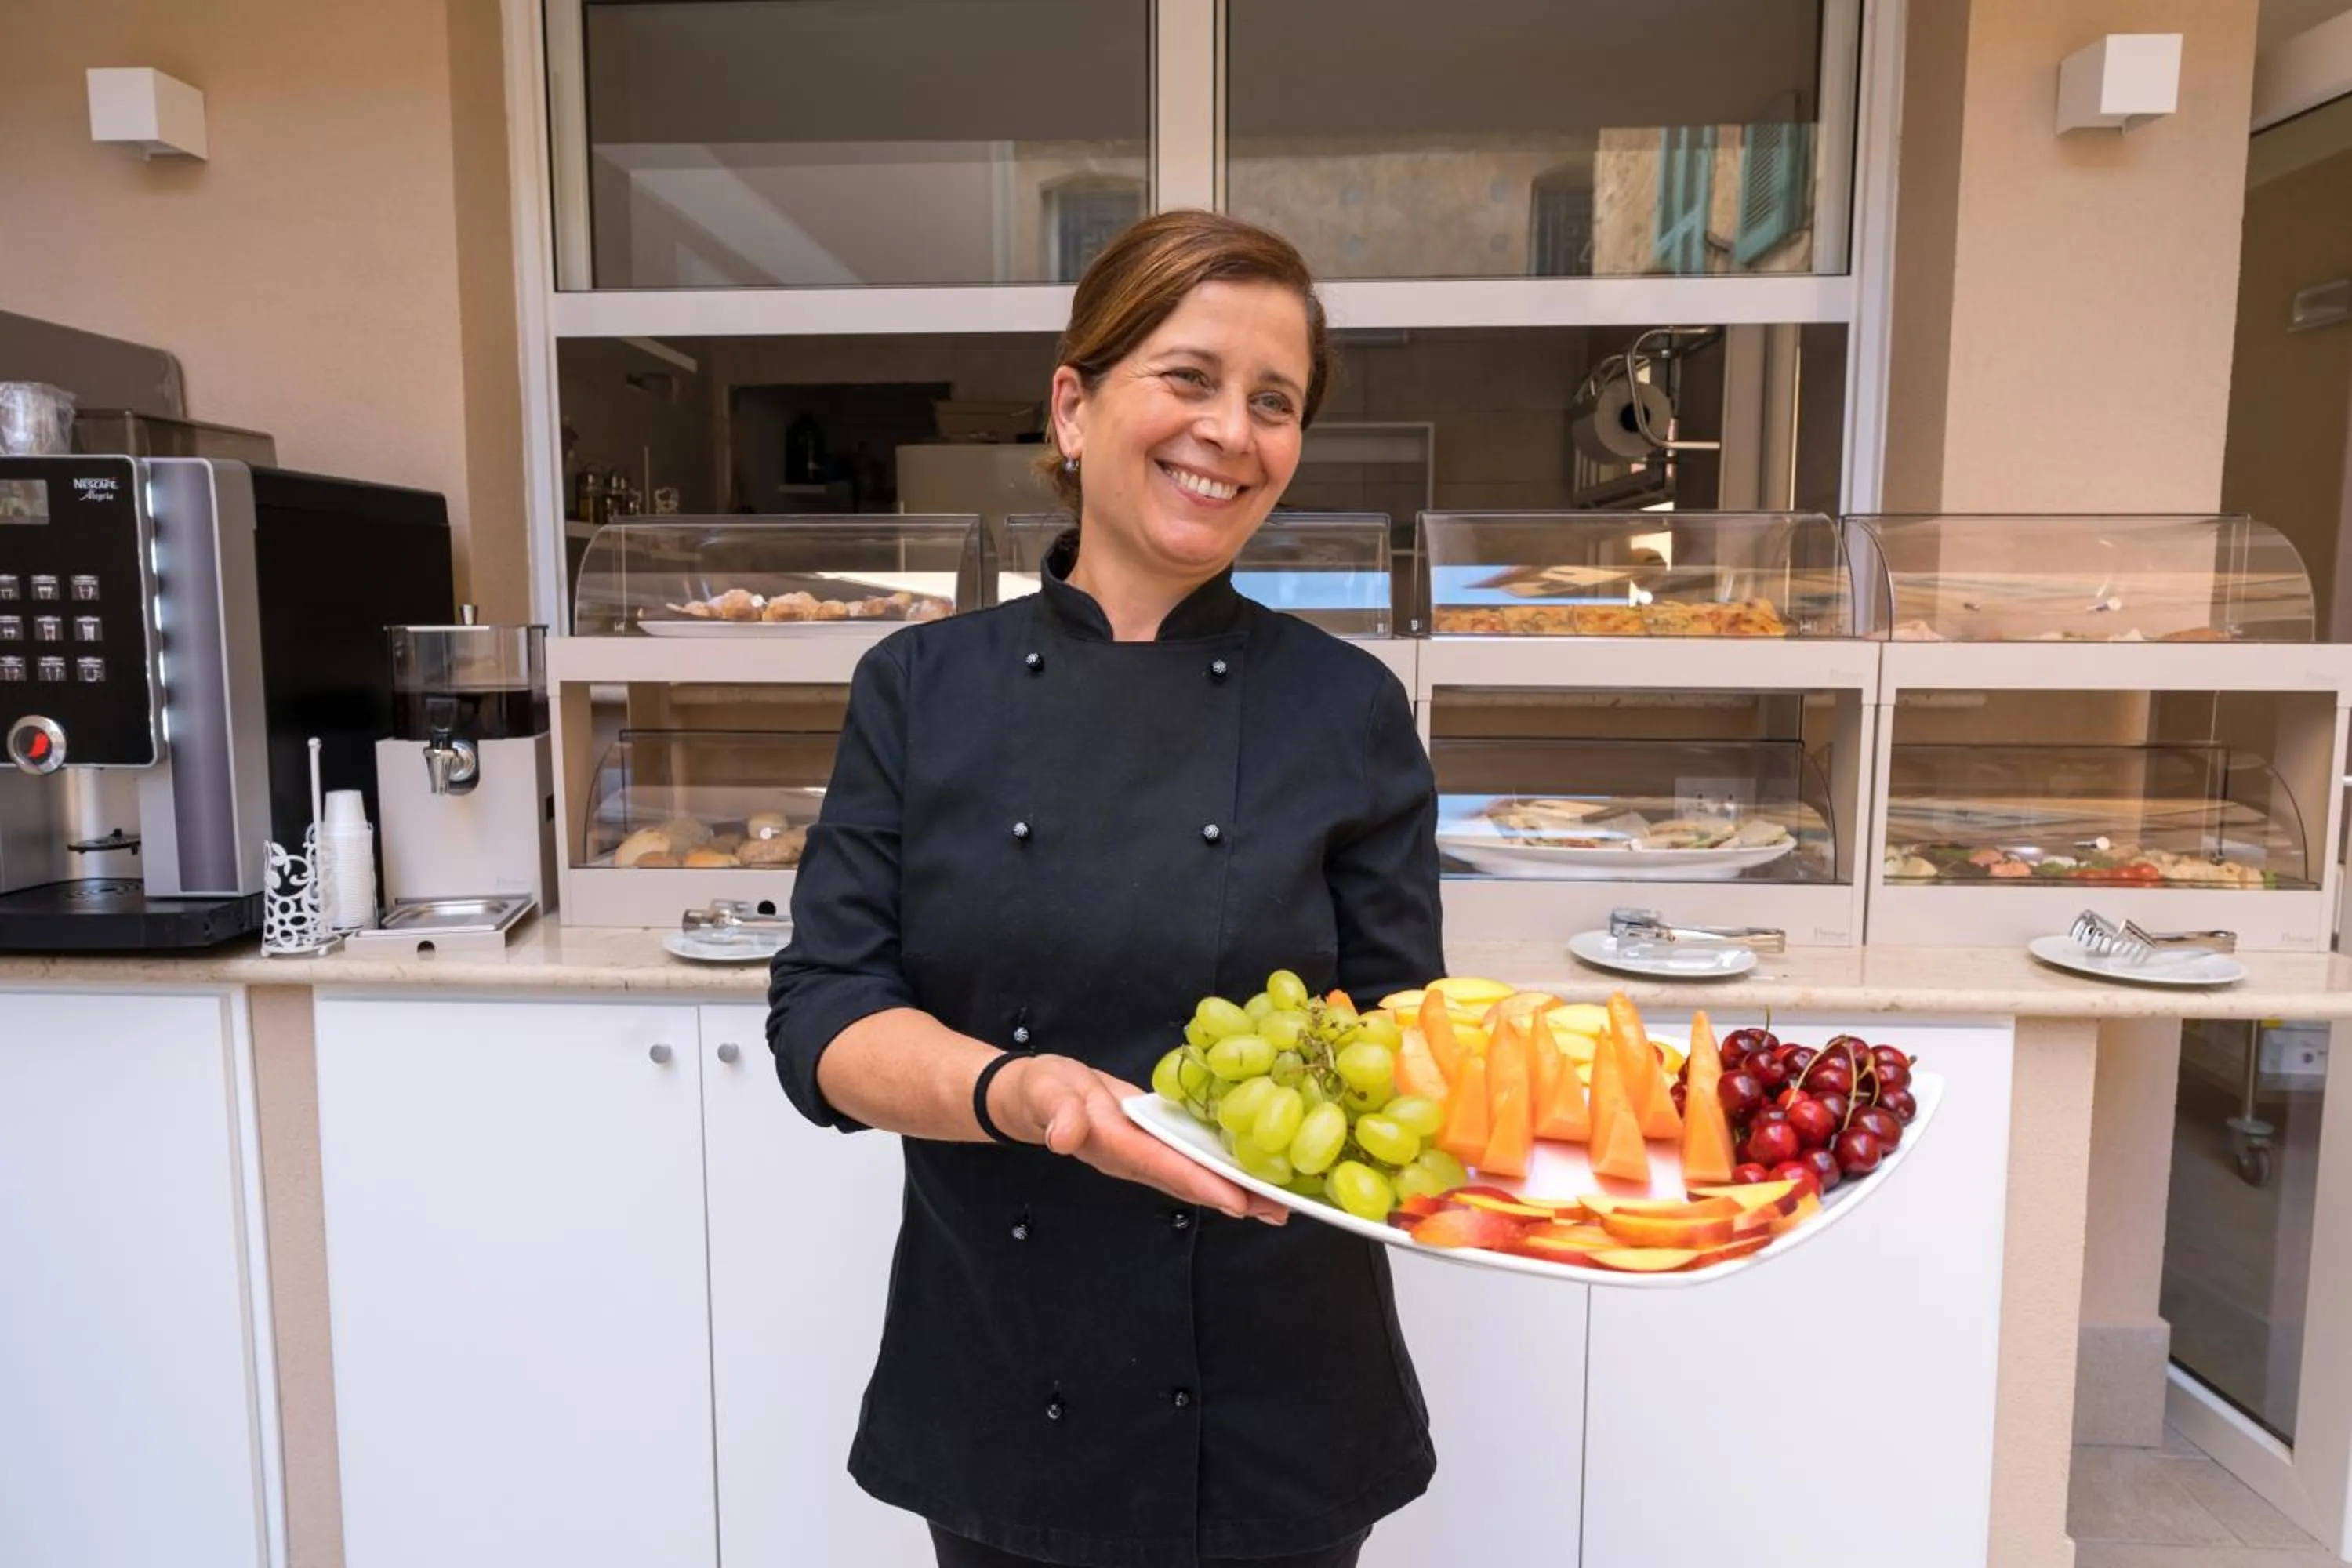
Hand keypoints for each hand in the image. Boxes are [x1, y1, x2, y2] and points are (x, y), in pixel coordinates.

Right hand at [993, 1055, 1287, 1224]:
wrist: (1034, 1096)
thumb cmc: (1042, 1091)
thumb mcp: (1046, 1093)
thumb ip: (1057, 1113)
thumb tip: (1063, 1137)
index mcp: (1115, 1147)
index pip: (1164, 1167)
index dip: (1202, 1184)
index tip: (1239, 1201)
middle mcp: (1135, 1160)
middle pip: (1190, 1183)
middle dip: (1234, 1198)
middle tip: (1279, 1210)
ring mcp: (1144, 1156)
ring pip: (1195, 1178)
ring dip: (1235, 1191)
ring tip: (1277, 1203)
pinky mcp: (1151, 1144)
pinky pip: (1190, 1162)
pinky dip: (1220, 1171)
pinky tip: (1249, 1175)